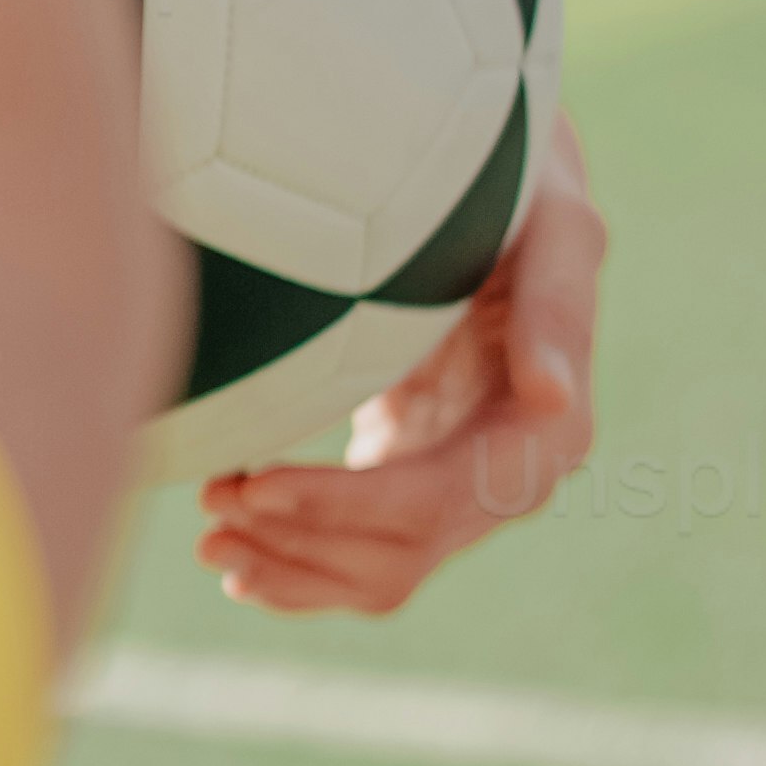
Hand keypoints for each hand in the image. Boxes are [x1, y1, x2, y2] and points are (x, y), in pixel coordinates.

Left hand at [191, 132, 604, 620]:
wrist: (492, 196)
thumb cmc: (517, 193)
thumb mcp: (552, 223)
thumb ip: (557, 302)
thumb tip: (554, 399)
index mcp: (544, 429)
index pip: (436, 499)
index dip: (343, 504)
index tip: (255, 485)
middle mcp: (507, 476)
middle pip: (400, 551)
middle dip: (300, 535)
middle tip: (210, 499)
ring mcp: (457, 487)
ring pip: (377, 572)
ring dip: (290, 567)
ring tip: (208, 536)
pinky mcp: (412, 482)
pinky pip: (358, 556)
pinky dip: (298, 570)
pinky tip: (237, 564)